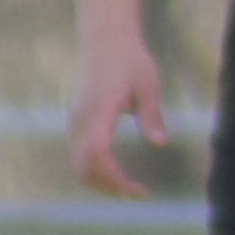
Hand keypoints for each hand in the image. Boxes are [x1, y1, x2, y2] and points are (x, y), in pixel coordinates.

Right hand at [69, 30, 172, 198]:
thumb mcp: (148, 84)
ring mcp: (74, 122)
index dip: (115, 177)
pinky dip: (95, 171)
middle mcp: (81, 119)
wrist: (104, 41)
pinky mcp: (75, 124)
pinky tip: (116, 173)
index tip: (138, 189)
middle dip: (109, 187)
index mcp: (100, 109)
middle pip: (85, 167)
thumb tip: (159, 143)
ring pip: (78, 165)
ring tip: (129, 188)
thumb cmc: (129, 61)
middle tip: (137, 193)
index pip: (98, 153)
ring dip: (101, 182)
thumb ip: (152, 114)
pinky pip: (79, 156)